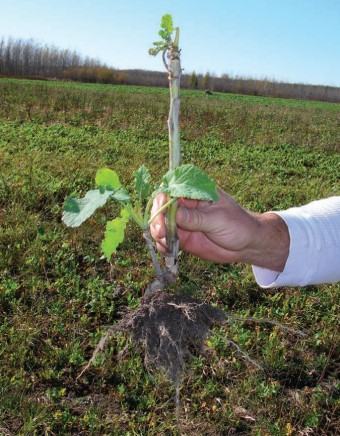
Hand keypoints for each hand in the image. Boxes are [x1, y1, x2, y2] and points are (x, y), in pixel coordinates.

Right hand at [150, 190, 288, 271]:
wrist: (247, 245)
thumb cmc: (238, 225)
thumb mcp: (218, 219)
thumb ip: (196, 218)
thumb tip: (174, 213)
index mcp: (196, 193)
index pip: (172, 191)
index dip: (162, 200)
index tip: (161, 213)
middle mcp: (186, 206)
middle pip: (162, 208)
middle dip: (157, 219)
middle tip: (161, 232)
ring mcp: (183, 222)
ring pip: (161, 224)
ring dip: (158, 233)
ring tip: (164, 243)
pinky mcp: (183, 238)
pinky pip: (167, 240)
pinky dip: (163, 245)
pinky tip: (167, 250)